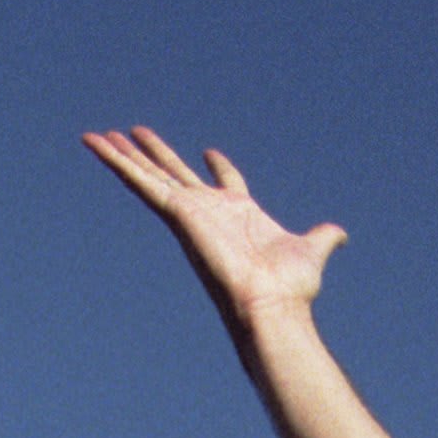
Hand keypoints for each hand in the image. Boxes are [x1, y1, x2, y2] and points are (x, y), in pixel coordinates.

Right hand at [83, 129, 345, 327]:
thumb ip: (324, 239)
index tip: (210, 152)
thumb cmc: (290, 288)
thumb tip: (341, 236)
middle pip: (175, 173)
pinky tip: (97, 144)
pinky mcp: (176, 214)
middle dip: (156, 153)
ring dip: (122, 155)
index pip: (226, 183)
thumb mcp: (312, 251)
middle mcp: (209, 212)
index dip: (221, 167)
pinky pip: (141, 183)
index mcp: (238, 215)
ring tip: (97, 134)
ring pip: (148, 176)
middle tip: (133, 132)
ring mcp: (189, 212)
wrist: (270, 304)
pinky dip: (117, 163)